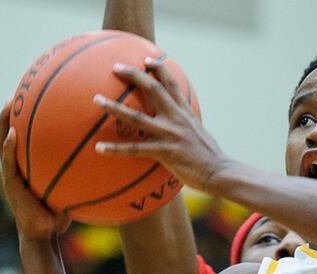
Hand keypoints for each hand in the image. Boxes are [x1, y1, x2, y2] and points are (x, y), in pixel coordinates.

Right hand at [0, 101, 70, 239]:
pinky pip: (9, 162)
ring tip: (8, 104)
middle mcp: (17, 166)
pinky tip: (13, 135)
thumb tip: (107, 159)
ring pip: (2, 143)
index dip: (23, 120)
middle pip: (9, 134)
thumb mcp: (70, 190)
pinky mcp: (11, 185)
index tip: (30, 99)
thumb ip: (79, 174)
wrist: (44, 234)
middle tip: (14, 94)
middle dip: (9, 114)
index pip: (24, 138)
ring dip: (3, 123)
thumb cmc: (59, 214)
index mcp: (27, 166)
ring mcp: (12, 175)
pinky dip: (9, 148)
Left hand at [93, 58, 226, 191]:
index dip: (159, 69)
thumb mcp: (200, 134)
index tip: (147, 60)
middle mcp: (176, 118)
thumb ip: (188, 125)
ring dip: (114, 107)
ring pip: (136, 117)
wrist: (219, 171)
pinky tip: (98, 148)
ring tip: (97, 100)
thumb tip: (181, 126)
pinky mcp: (164, 152)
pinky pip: (134, 149)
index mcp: (186, 113)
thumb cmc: (210, 157)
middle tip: (115, 67)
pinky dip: (115, 149)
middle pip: (153, 89)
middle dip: (134, 75)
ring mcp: (169, 134)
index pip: (172, 84)